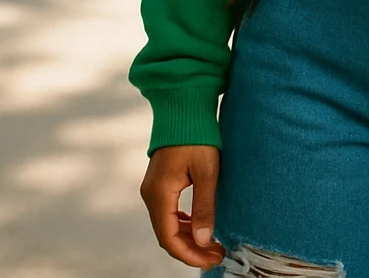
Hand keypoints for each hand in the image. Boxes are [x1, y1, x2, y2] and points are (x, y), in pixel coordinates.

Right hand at [140, 145, 226, 268]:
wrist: (184, 107)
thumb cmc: (197, 135)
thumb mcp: (207, 171)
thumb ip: (204, 206)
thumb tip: (204, 241)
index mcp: (159, 193)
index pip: (169, 238)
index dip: (189, 254)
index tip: (212, 260)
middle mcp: (151, 194)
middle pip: (167, 235)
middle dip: (191, 249)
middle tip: (217, 255)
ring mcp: (153, 189)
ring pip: (167, 225)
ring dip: (188, 237)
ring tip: (212, 244)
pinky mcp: (160, 183)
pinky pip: (168, 212)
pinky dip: (183, 224)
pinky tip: (199, 226)